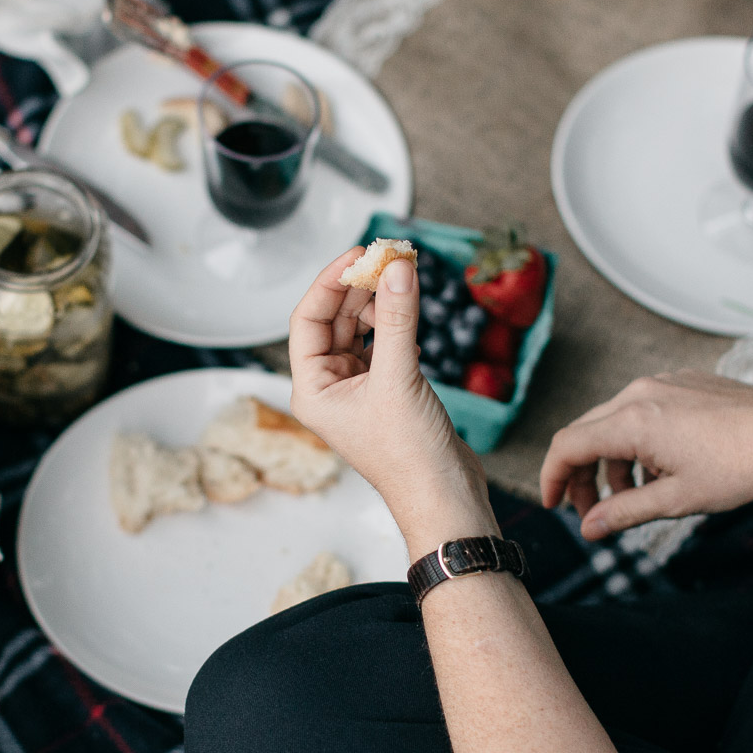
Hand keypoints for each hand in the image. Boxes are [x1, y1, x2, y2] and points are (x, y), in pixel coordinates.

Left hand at [289, 250, 496, 555]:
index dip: (330, 282)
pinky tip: (407, 307)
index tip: (358, 255)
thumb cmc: (410, 457)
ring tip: (399, 274)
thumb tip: (396, 268)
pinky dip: (393, 322)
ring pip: (358, 330)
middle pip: (332, 320)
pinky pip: (381, 344)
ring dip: (377, 301)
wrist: (444, 497)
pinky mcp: (385, 391)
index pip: (308, 319)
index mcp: (311, 390)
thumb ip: (395, 318)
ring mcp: (356, 389)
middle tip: (385, 257)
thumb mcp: (399, 378)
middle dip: (358, 287)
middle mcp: (328, 388)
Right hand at [539, 372, 752, 540]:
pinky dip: (637, 442)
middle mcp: (640, 392)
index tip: (554, 506)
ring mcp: (664, 382)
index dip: (552, 478)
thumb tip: (588, 527)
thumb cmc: (741, 468)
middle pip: (586, 432)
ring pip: (615, 421)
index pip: (568, 446)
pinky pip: (643, 410)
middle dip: (582, 474)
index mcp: (633, 421)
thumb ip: (625, 512)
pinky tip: (662, 469)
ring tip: (634, 497)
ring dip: (612, 461)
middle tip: (591, 512)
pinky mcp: (684, 382)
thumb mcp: (677, 499)